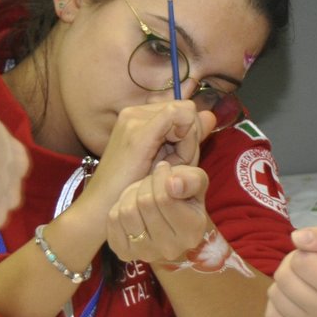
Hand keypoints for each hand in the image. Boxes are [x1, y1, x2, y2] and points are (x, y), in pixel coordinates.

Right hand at [83, 102, 212, 215]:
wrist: (105, 207)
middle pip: (188, 110)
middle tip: (173, 165)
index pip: (184, 110)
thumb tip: (210, 115)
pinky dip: (186, 139)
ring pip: (187, 113)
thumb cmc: (136, 188)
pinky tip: (173, 160)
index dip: (191, 133)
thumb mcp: (172, 158)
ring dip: (187, 143)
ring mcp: (134, 118)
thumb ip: (189, 136)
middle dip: (191, 138)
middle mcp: (135, 111)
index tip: (178, 156)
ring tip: (167, 167)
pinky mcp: (138, 132)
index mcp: (141, 116)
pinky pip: (179, 115)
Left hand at [108, 161, 212, 263]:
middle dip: (146, 185)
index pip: (166, 197)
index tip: (163, 172)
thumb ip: (191, 180)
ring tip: (141, 195)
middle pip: (145, 202)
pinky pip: (113, 220)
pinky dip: (119, 208)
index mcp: (193, 231)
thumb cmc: (182, 195)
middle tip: (151, 184)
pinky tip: (132, 209)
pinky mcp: (125, 254)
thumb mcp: (195, 180)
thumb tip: (173, 184)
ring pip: (127, 211)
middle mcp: (172, 248)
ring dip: (131, 195)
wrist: (166, 219)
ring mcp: (147, 254)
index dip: (161, 177)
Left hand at [266, 225, 316, 316]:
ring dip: (287, 281)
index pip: (302, 261)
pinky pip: (272, 316)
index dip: (310, 249)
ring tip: (309, 280)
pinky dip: (282, 302)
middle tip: (316, 264)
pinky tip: (301, 297)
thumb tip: (297, 237)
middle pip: (284, 278)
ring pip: (275, 295)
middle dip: (295, 262)